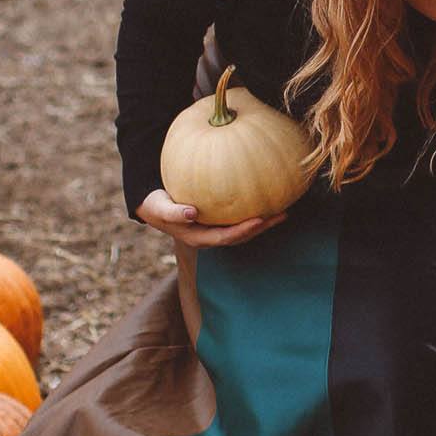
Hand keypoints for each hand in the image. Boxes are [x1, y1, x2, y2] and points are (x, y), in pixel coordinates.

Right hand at [136, 187, 286, 249]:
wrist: (153, 205)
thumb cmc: (156, 206)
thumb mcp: (161, 209)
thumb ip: (174, 213)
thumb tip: (193, 212)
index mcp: (199, 237)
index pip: (226, 237)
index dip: (244, 231)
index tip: (260, 220)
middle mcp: (210, 235)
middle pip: (241, 235)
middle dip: (261, 227)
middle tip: (281, 215)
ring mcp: (214, 228)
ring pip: (242, 228)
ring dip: (262, 221)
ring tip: (282, 210)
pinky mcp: (217, 219)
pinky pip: (237, 216)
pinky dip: (252, 210)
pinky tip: (265, 197)